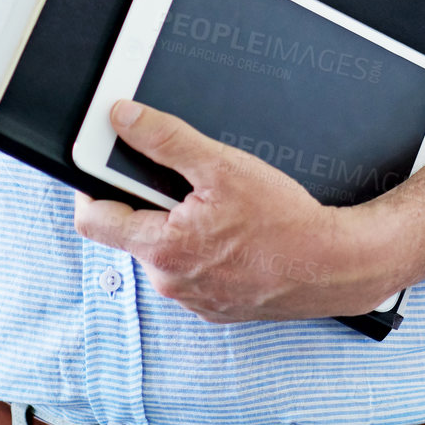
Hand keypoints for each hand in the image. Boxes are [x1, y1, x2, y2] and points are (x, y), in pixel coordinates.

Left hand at [72, 100, 390, 321]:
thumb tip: (123, 118)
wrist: (334, 265)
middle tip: (183, 178)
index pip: (93, 220)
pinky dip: (203, 247)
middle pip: (132, 230)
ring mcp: (194, 299)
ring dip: (178, 224)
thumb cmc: (284, 220)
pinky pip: (193, 269)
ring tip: (217, 205)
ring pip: (165, 250)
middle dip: (149, 200)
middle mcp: (171, 282)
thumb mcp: (221, 166)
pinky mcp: (217, 306)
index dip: (90, 186)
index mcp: (162, 249)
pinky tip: (234, 231)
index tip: (100, 164)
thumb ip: (165, 139)